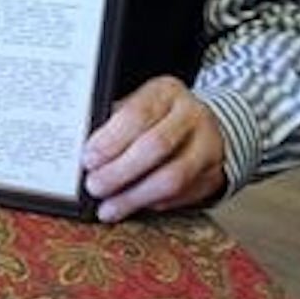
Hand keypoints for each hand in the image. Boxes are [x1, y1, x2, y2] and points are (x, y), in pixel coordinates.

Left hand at [81, 75, 226, 221]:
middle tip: (95, 186)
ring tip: (109, 207)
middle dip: (119, 171)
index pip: (137, 114)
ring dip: (135, 197)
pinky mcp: (214, 174)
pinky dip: (152, 204)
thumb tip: (85, 153)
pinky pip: (181, 195)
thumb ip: (112, 126)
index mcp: (166, 92)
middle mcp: (192, 115)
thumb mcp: (135, 106)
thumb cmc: (156, 117)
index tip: (88, 159)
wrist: (202, 125)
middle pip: (156, 146)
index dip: (111, 140)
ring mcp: (209, 146)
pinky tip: (132, 206)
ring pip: (173, 177)